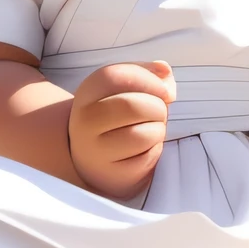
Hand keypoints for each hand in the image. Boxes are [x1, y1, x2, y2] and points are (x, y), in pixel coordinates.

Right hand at [68, 61, 175, 198]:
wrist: (95, 157)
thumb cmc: (117, 116)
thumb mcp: (124, 89)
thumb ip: (147, 75)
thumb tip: (164, 71)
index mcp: (87, 93)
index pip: (114, 76)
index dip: (147, 79)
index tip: (163, 88)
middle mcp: (84, 122)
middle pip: (131, 106)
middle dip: (157, 107)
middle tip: (159, 111)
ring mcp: (94, 152)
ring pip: (142, 135)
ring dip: (158, 129)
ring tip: (152, 128)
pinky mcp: (111, 175)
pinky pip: (147, 159)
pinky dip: (155, 150)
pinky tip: (145, 147)